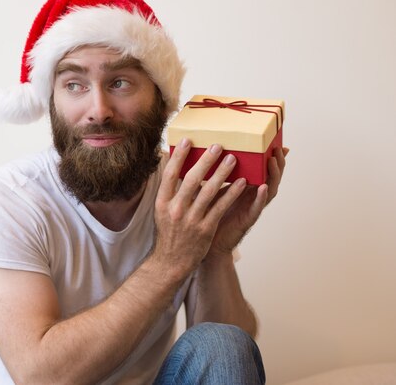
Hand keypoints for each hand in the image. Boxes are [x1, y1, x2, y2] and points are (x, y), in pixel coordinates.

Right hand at [152, 139, 247, 274]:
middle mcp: (175, 209)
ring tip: (233, 159)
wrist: (170, 262)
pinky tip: (241, 183)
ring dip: (222, 173)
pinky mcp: (205, 229)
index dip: (179, 157)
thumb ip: (170, 192)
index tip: (188, 141)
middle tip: (218, 146)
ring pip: (209, 191)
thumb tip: (175, 169)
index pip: (170, 174)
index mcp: (162, 202)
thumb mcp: (162, 211)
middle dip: (206, 160)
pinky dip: (231, 193)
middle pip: (191, 179)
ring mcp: (191, 220)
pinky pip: (220, 207)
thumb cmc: (168, 234)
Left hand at [206, 147, 288, 258]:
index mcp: (242, 186)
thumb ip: (206, 172)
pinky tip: (263, 187)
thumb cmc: (204, 213)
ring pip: (269, 190)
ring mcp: (250, 207)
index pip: (260, 168)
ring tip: (272, 161)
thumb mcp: (206, 188)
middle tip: (277, 147)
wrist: (203, 242)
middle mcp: (250, 195)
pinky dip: (261, 197)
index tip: (274, 139)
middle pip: (270, 176)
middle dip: (276, 161)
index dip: (267, 155)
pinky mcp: (246, 220)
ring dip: (272, 174)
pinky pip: (257, 208)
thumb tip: (194, 151)